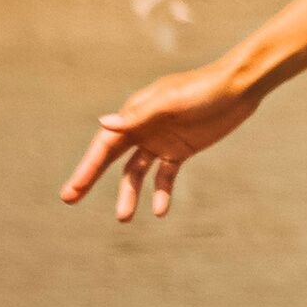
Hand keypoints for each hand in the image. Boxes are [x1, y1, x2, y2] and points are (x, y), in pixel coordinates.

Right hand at [62, 59, 262, 220]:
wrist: (237, 88)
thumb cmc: (201, 89)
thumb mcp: (170, 102)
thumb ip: (138, 116)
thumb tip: (103, 124)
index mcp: (134, 114)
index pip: (104, 145)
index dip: (87, 168)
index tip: (72, 190)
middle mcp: (142, 128)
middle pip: (110, 159)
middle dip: (90, 178)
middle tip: (69, 199)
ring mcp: (160, 141)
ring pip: (137, 172)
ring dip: (129, 194)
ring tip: (123, 218)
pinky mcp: (181, 150)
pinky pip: (166, 176)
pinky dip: (161, 192)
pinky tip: (160, 210)